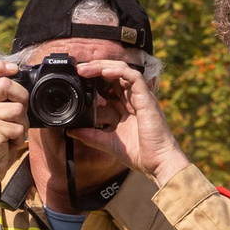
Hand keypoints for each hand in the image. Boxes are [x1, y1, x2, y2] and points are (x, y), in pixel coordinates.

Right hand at [0, 58, 27, 214]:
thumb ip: (3, 104)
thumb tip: (24, 90)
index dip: (0, 67)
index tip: (14, 70)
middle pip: (6, 85)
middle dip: (22, 98)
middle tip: (20, 113)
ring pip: (17, 109)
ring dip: (22, 124)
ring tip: (12, 134)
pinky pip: (17, 127)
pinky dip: (18, 138)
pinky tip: (8, 143)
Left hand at [73, 59, 192, 185]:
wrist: (158, 163)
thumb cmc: (140, 154)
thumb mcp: (109, 143)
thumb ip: (91, 136)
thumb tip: (71, 132)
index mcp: (126, 107)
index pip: (109, 85)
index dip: (94, 79)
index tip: (77, 80)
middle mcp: (133, 99)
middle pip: (114, 74)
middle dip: (95, 68)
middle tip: (78, 70)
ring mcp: (141, 97)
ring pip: (122, 70)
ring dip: (103, 66)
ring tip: (85, 68)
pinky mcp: (146, 98)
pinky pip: (133, 76)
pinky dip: (119, 71)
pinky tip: (104, 72)